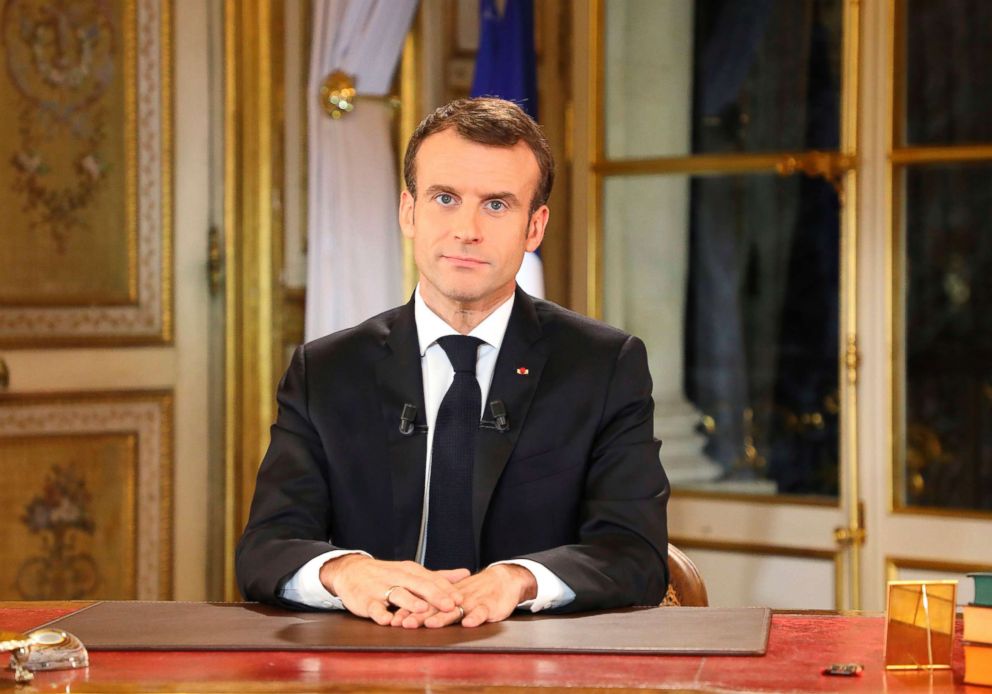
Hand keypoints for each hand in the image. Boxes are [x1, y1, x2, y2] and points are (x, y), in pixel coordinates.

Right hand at [319, 554, 468, 625]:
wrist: (352, 571)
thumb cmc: (388, 574)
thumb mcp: (413, 572)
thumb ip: (439, 576)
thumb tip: (465, 573)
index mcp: (411, 571)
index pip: (432, 579)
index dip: (447, 589)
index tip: (461, 598)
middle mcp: (398, 577)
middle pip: (419, 585)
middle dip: (435, 595)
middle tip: (450, 605)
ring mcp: (381, 588)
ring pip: (398, 594)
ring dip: (410, 602)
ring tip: (422, 609)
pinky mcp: (366, 600)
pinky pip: (374, 607)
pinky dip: (380, 613)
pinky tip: (387, 620)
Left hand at [390, 563, 536, 628]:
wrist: (503, 580)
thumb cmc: (474, 592)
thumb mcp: (452, 598)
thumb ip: (433, 607)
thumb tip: (407, 616)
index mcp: (444, 596)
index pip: (423, 604)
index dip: (409, 611)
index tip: (394, 620)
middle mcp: (454, 599)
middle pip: (434, 607)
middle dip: (420, 615)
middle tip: (405, 624)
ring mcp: (471, 602)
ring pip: (455, 609)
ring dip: (443, 616)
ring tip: (431, 624)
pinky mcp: (488, 606)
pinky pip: (481, 611)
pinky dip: (475, 617)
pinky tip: (468, 623)